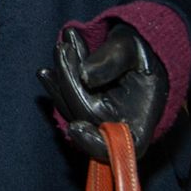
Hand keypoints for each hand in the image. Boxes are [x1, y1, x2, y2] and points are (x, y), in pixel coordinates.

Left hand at [37, 24, 168, 159]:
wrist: (142, 45)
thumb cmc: (143, 46)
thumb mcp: (131, 46)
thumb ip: (111, 60)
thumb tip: (84, 75)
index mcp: (142, 118)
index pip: (122, 145)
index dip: (96, 142)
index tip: (75, 127)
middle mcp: (120, 124)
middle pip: (86, 116)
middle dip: (70, 81)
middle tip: (63, 49)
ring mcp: (102, 118)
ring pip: (72, 108)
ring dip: (61, 79)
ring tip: (60, 49)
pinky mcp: (88, 108)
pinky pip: (67, 101)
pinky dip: (58, 83)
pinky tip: (47, 70)